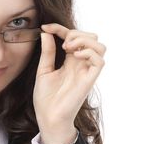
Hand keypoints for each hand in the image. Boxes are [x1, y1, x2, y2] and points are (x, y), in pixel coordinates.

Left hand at [33, 23, 105, 143]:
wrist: (48, 117)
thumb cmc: (46, 97)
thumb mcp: (43, 70)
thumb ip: (47, 52)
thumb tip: (45, 33)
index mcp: (69, 61)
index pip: (71, 37)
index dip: (59, 28)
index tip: (45, 27)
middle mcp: (80, 64)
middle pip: (91, 38)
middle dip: (76, 33)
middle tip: (62, 43)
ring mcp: (86, 71)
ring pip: (100, 46)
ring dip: (84, 41)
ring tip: (68, 47)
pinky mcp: (89, 80)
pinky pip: (99, 61)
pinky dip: (89, 52)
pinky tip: (74, 56)